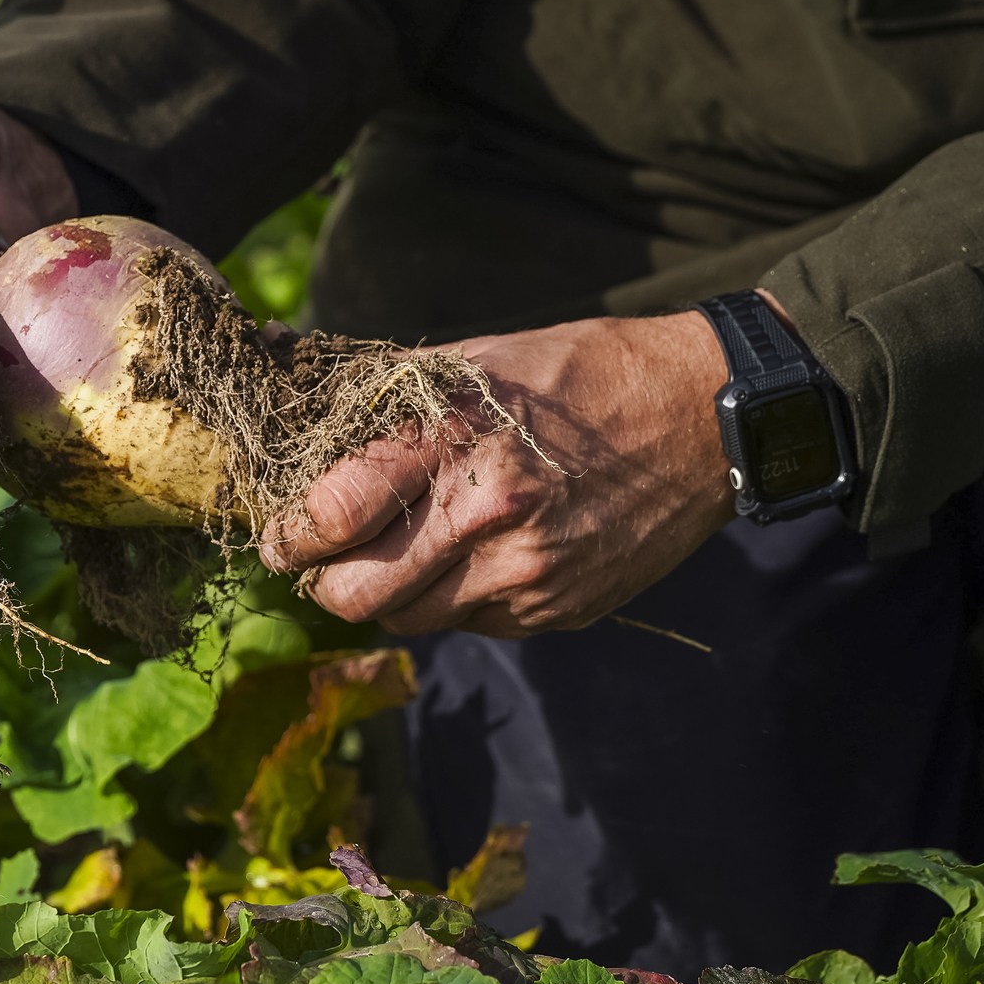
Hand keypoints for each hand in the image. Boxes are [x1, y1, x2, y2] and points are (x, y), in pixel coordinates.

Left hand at [259, 309, 737, 637]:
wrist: (706, 419)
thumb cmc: (581, 374)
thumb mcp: (479, 358)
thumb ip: (387, 395)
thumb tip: (290, 388)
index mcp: (458, 444)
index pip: (335, 514)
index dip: (289, 533)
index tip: (277, 533)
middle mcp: (488, 519)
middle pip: (357, 596)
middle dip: (322, 582)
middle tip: (317, 558)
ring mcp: (527, 576)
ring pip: (408, 619)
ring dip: (385, 595)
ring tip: (393, 549)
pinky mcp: (558, 610)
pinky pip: (469, 625)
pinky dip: (449, 599)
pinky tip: (466, 554)